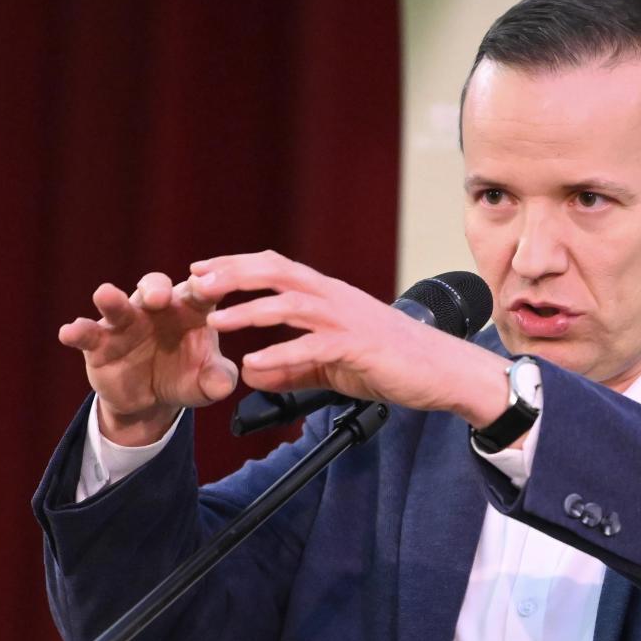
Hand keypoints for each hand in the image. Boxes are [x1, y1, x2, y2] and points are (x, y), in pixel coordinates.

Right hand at [59, 272, 238, 445]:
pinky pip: (86, 333)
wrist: (153, 401)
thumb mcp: (207, 383)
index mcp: (191, 310)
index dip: (204, 287)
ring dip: (111, 298)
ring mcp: (125, 323)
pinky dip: (78, 330)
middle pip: (155, 286)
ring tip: (105, 295)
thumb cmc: (187, 378)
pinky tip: (69, 332)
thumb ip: (218, 380)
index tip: (208, 288)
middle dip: (156, 288)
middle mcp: (156, 309)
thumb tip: (223, 384)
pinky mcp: (99, 342)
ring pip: (116, 304)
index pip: (200, 292)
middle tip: (159, 297)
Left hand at [193, 251, 509, 426]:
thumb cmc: (395, 363)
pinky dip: (280, 357)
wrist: (444, 371)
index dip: (236, 266)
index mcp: (329, 295)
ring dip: (248, 311)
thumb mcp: (334, 366)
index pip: (275, 269)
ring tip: (216, 323)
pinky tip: (253, 367)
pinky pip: (311, 349)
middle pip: (275, 273)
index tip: (201, 272)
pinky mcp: (358, 347)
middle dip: (232, 275)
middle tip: (195, 284)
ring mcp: (347, 320)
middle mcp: (334, 298)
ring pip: (288, 305)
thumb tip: (252, 374)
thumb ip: (293, 368)